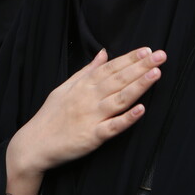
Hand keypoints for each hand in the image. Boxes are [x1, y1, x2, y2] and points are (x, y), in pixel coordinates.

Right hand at [5, 47, 165, 194]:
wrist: (34, 144)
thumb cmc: (50, 116)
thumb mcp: (65, 87)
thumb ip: (87, 70)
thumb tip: (103, 53)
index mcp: (83, 85)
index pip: (111, 68)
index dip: (130, 59)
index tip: (147, 50)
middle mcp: (88, 98)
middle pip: (119, 80)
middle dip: (141, 67)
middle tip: (160, 56)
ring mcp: (91, 117)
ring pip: (119, 99)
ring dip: (138, 86)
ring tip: (155, 74)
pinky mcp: (92, 137)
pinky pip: (112, 127)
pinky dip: (127, 119)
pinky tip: (141, 110)